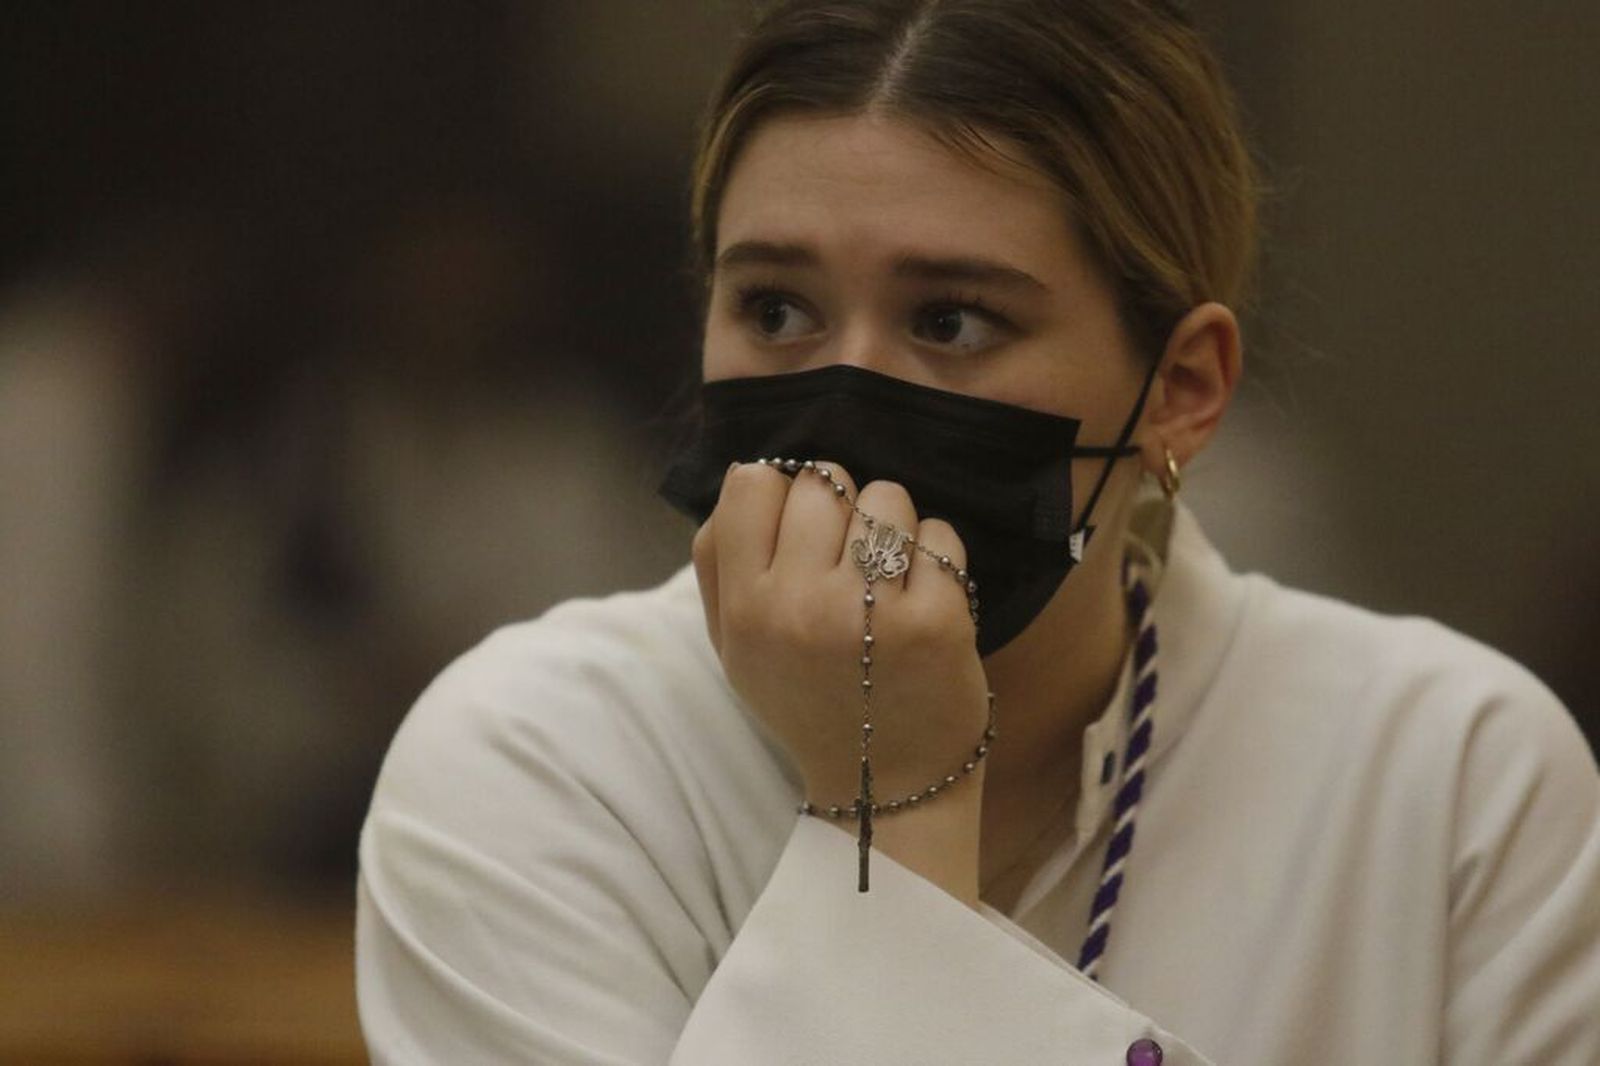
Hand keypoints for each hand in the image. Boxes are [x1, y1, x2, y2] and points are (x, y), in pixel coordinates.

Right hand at [691, 460, 990, 809]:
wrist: (887, 787)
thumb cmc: (807, 699)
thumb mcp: (736, 646)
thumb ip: (719, 562)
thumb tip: (745, 472)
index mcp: (748, 610)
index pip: (753, 483)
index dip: (780, 494)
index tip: (798, 530)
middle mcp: (804, 608)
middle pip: (823, 482)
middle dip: (840, 507)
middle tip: (848, 559)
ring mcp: (874, 614)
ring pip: (886, 499)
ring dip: (892, 528)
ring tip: (886, 581)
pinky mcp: (939, 620)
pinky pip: (939, 535)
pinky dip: (937, 557)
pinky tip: (922, 599)